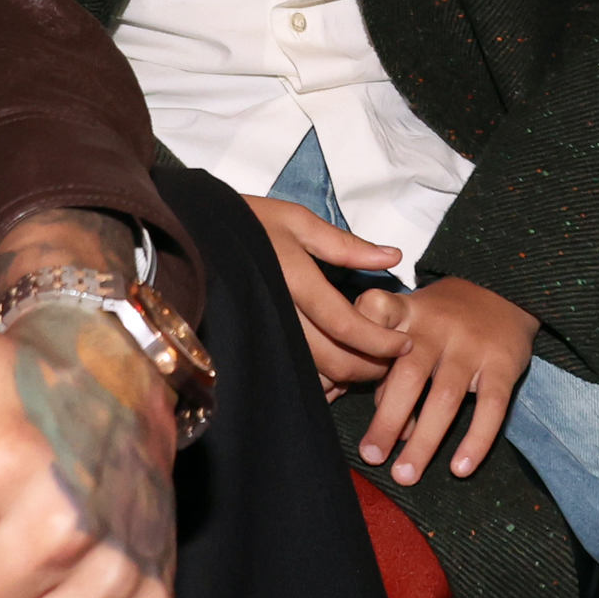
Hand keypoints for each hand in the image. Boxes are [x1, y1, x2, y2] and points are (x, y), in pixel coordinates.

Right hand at [243, 196, 413, 389]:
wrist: (193, 233)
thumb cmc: (248, 222)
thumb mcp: (298, 221)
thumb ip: (346, 245)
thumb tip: (393, 257)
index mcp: (295, 279)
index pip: (346, 325)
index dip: (380, 341)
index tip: (405, 343)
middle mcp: (278, 313)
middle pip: (332, 359)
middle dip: (369, 366)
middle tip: (392, 359)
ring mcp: (262, 333)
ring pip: (312, 372)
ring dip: (346, 375)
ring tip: (368, 362)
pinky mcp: (252, 342)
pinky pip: (291, 372)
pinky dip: (319, 376)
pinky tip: (333, 365)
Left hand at [347, 276, 535, 486]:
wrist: (505, 291)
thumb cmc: (441, 319)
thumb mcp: (410, 320)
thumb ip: (388, 365)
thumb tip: (388, 432)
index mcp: (406, 312)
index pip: (375, 312)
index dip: (358, 340)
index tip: (341, 378)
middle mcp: (436, 327)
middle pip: (408, 374)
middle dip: (387, 419)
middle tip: (371, 457)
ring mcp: (471, 345)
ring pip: (444, 398)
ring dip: (423, 441)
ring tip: (405, 475)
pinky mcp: (503, 364)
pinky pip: (492, 407)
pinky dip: (476, 441)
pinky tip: (460, 468)